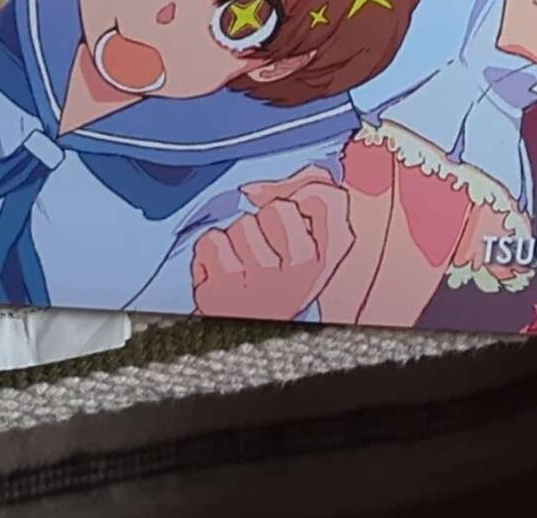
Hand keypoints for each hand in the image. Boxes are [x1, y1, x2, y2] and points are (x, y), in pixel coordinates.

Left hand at [190, 168, 356, 320]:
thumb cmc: (271, 291)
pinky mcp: (220, 291)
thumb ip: (301, 207)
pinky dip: (208, 254)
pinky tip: (219, 275)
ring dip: (234, 242)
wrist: (239, 347)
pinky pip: (211, 241)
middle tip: (262, 252)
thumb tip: (258, 188)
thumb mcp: (304, 253)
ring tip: (240, 268)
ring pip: (242, 225)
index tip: (289, 206)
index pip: (328, 199)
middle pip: (277, 209)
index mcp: (325, 261)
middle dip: (263, 223)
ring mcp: (258, 283)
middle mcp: (298, 272)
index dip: (303, 192)